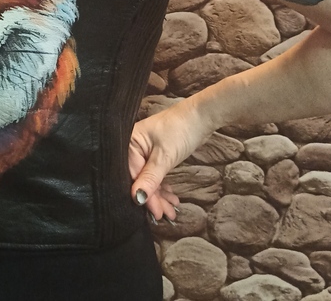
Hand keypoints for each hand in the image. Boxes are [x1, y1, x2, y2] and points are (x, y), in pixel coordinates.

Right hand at [128, 99, 209, 221]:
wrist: (201, 116)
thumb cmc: (180, 130)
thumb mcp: (165, 156)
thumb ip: (150, 179)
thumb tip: (137, 199)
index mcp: (129, 143)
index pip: (131, 175)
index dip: (143, 195)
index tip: (155, 213)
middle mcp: (133, 147)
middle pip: (138, 179)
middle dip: (153, 198)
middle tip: (165, 215)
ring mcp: (144, 152)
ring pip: (148, 180)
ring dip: (159, 196)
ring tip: (171, 211)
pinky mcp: (155, 156)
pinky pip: (155, 176)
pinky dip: (163, 187)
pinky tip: (171, 199)